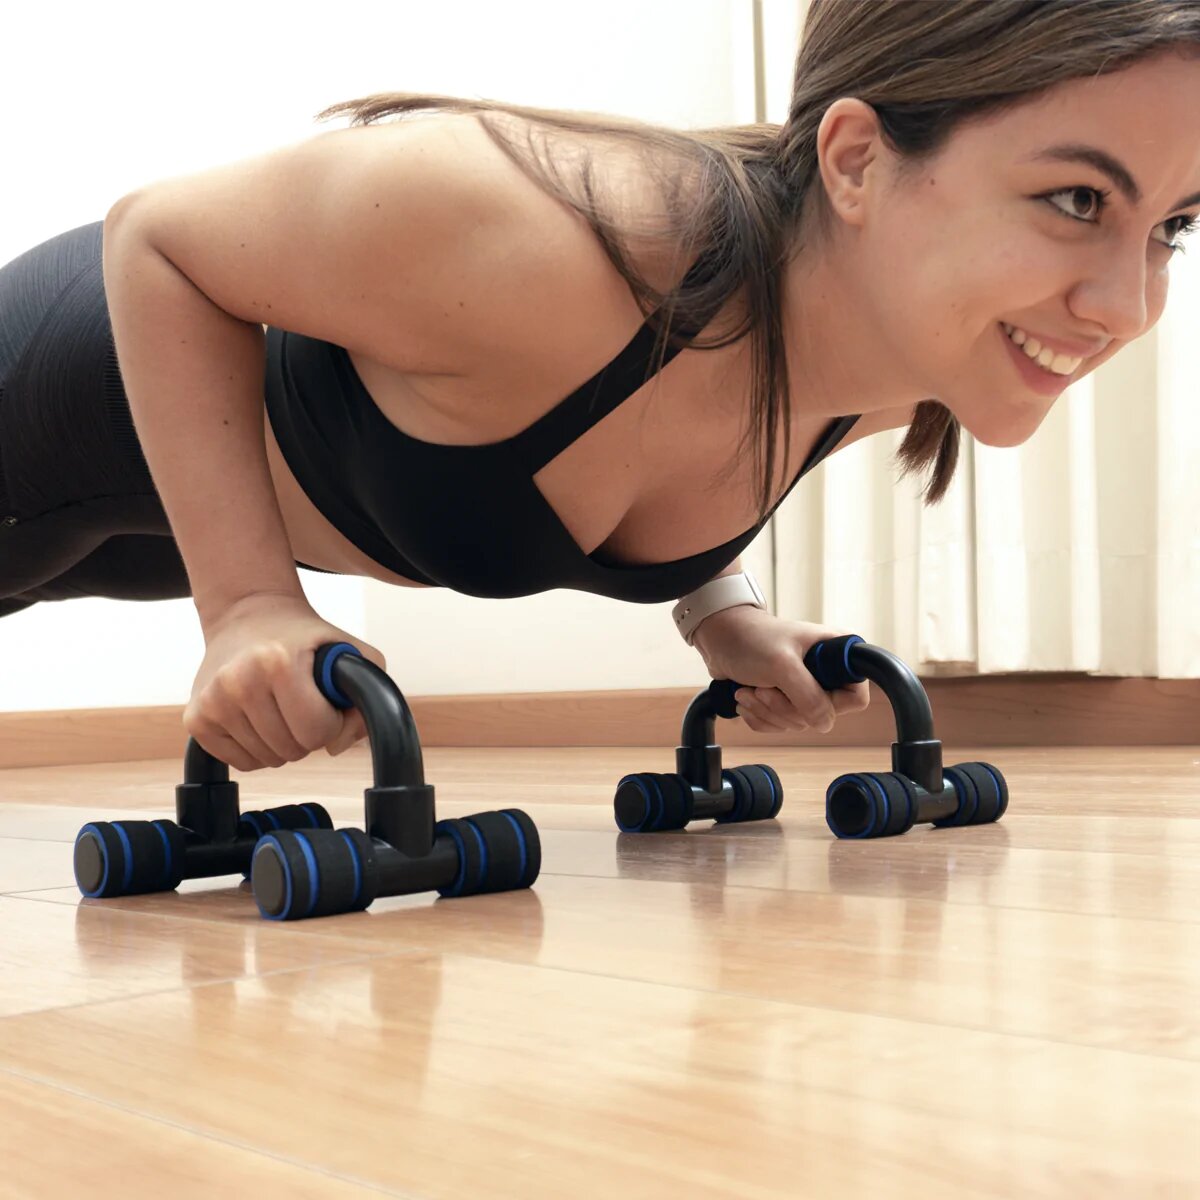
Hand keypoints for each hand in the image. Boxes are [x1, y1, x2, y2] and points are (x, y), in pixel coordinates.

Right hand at [184, 593, 387, 770]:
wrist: (248, 614)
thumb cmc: (304, 638)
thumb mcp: (352, 653)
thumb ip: (370, 698)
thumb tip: (337, 746)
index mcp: (277, 662)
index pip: (317, 733)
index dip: (332, 722)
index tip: (326, 700)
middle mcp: (238, 682)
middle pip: (293, 749)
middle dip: (308, 733)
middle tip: (303, 701)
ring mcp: (212, 702)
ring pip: (268, 760)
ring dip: (284, 741)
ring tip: (281, 705)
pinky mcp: (196, 719)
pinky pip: (242, 762)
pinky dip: (258, 749)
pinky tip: (259, 716)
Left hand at [692, 606, 869, 734]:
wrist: (718, 637)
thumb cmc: (750, 639)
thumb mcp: (781, 665)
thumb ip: (807, 696)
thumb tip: (824, 723)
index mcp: (836, 655)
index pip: (856, 696)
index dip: (830, 703)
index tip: (802, 692)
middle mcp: (824, 673)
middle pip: (821, 716)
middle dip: (784, 707)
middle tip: (763, 687)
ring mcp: (803, 688)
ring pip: (798, 723)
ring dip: (767, 711)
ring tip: (750, 689)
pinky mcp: (783, 700)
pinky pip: (778, 726)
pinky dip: (758, 717)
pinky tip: (746, 696)